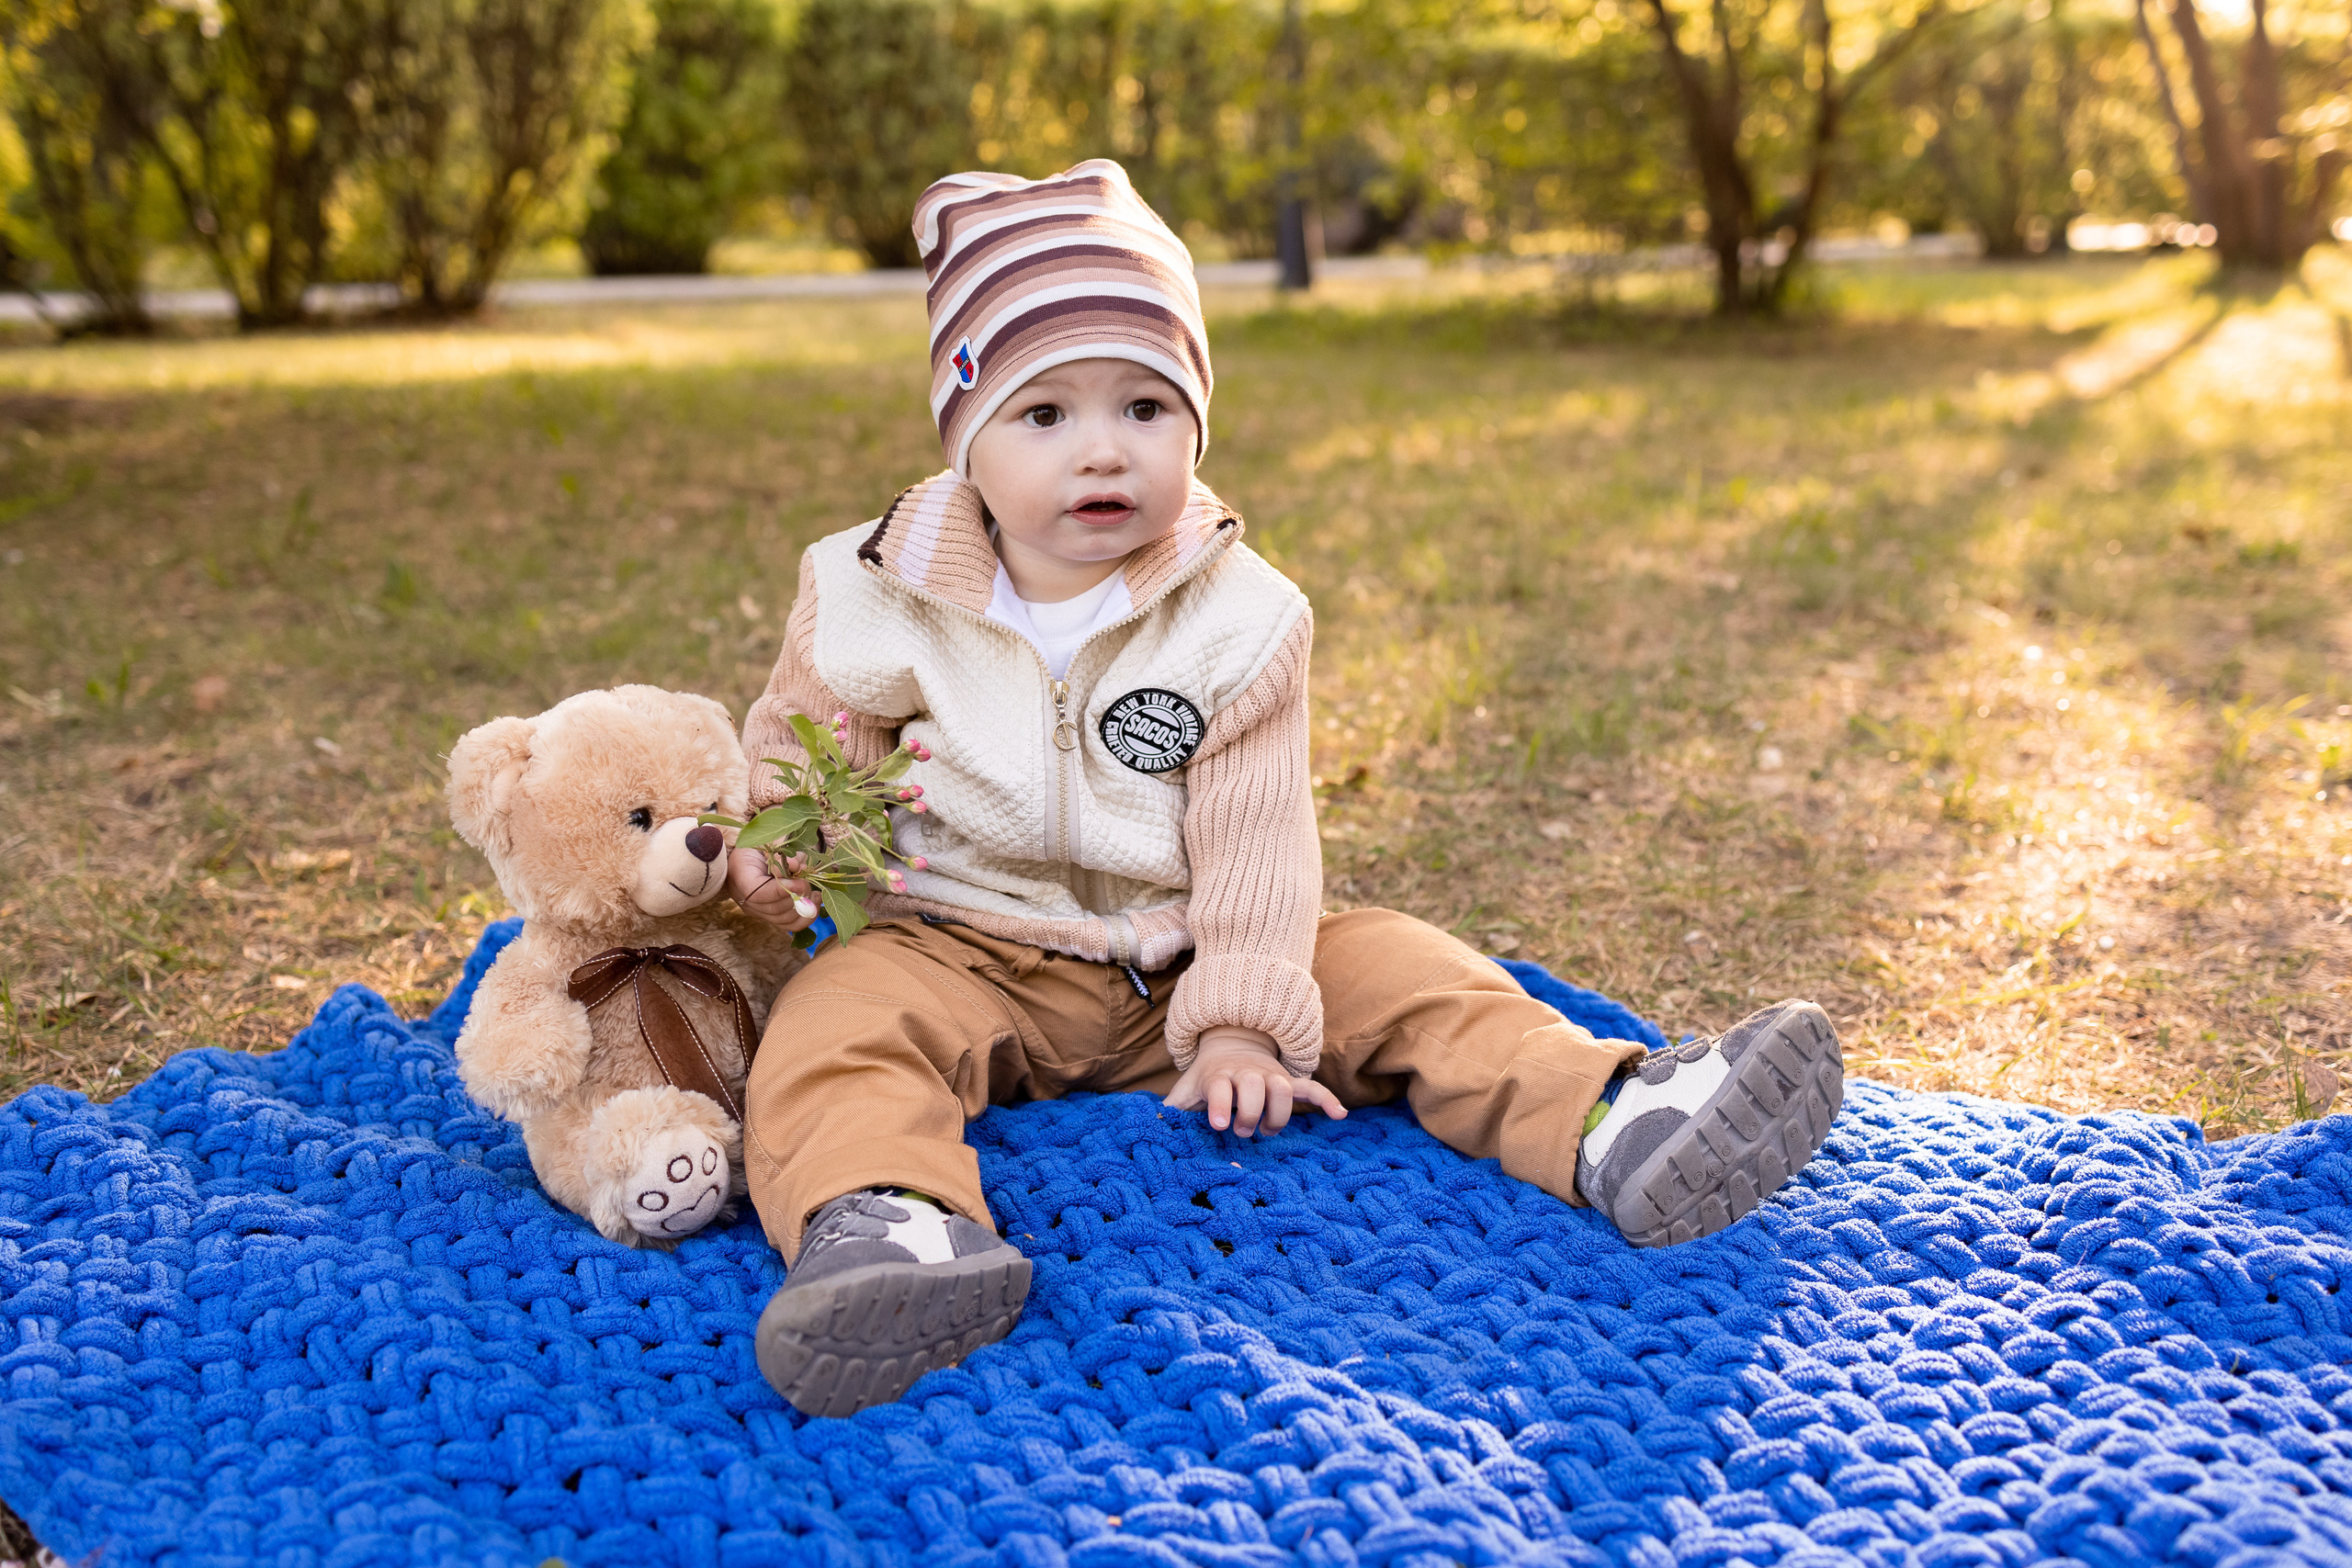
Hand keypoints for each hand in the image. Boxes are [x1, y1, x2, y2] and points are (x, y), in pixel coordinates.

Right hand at [728, 846, 817, 931]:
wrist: (753, 855)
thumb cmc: (762, 845)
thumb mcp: (769, 843)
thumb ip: (782, 854)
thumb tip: (796, 866)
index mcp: (739, 874)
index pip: (757, 893)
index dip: (781, 890)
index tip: (798, 881)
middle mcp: (744, 898)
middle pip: (773, 908)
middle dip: (797, 896)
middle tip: (807, 882)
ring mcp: (757, 910)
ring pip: (783, 919)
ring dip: (803, 906)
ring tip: (813, 890)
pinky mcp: (769, 917)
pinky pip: (789, 925)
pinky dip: (806, 917)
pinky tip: (815, 902)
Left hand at [1162, 1027, 1346, 1136]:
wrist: (1230, 1045)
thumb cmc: (1206, 1078)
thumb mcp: (1186, 1090)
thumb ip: (1170, 1109)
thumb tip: (1148, 1126)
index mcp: (1218, 1075)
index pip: (1220, 1086)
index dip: (1221, 1104)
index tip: (1220, 1125)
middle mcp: (1245, 1072)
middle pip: (1254, 1087)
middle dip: (1250, 1112)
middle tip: (1241, 1130)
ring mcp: (1269, 1075)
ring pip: (1283, 1088)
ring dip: (1279, 1113)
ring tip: (1268, 1130)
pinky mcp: (1287, 1081)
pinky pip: (1311, 1087)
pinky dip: (1326, 1099)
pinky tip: (1339, 1115)